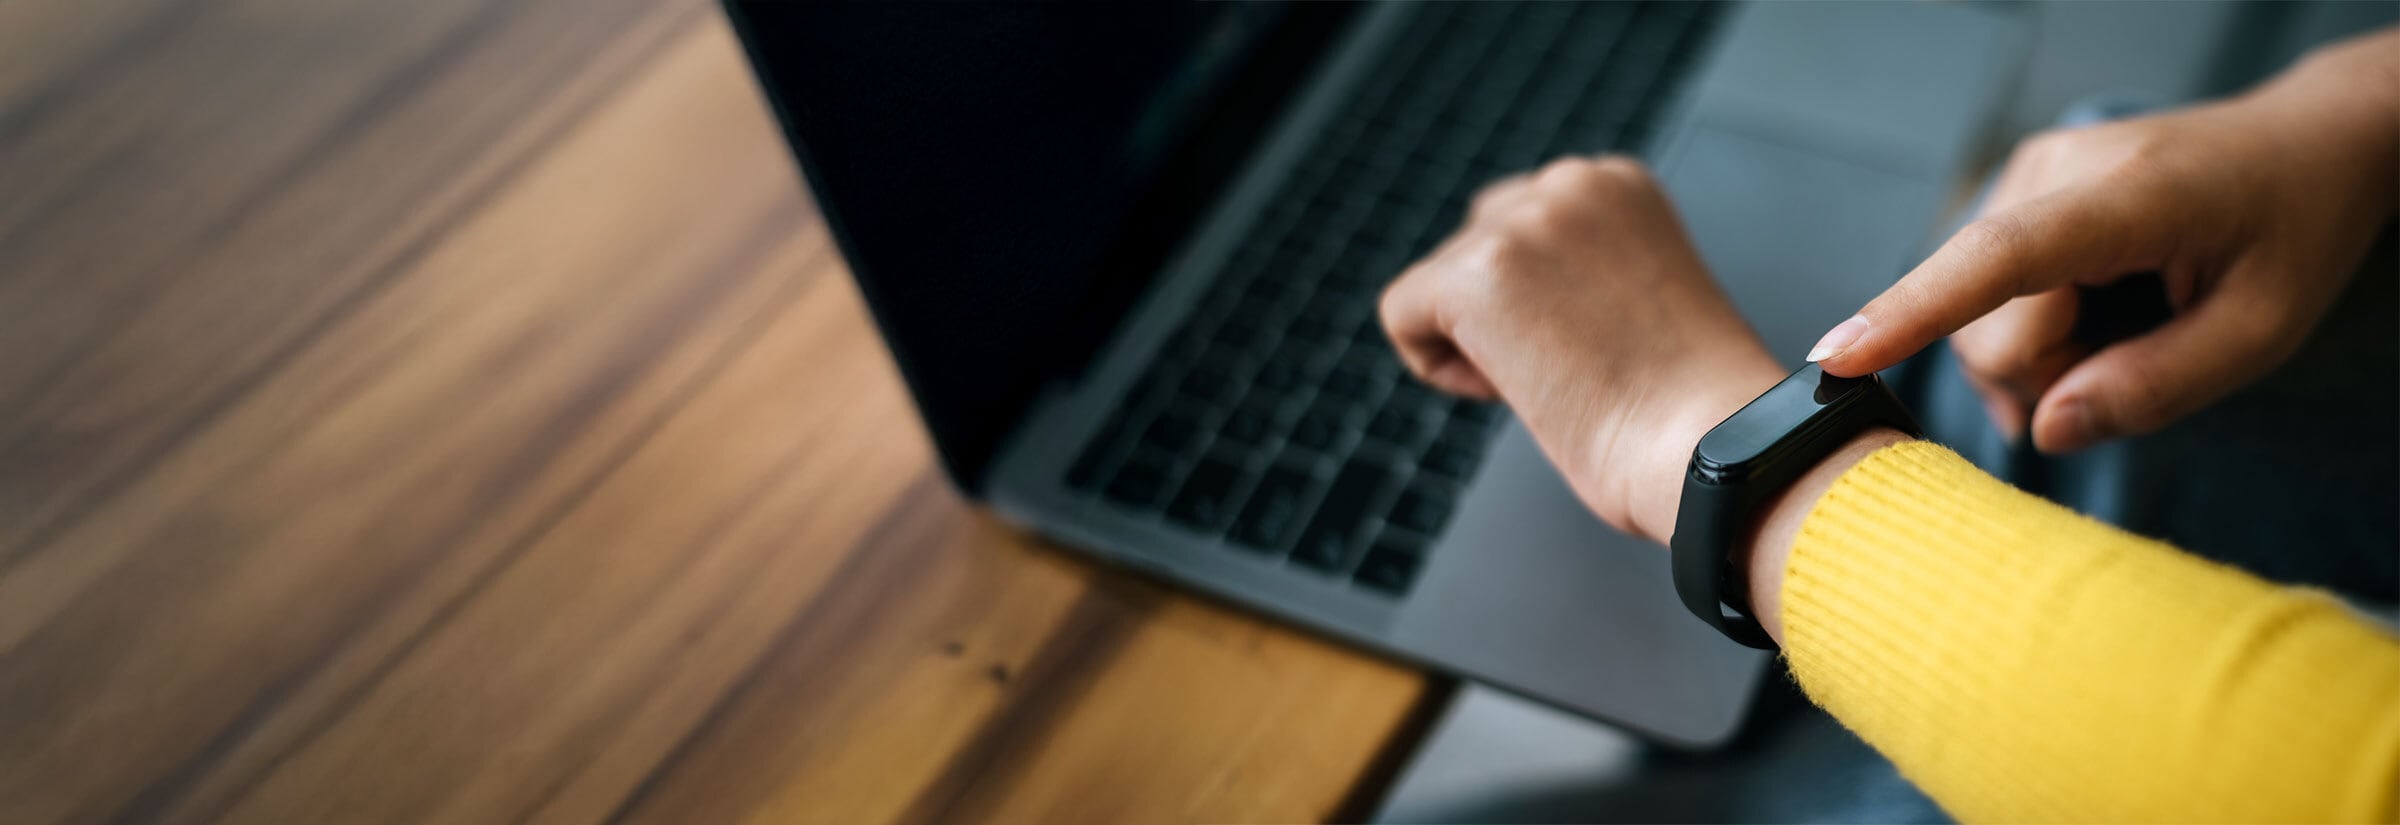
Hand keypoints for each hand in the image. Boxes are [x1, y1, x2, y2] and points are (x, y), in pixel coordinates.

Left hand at [1379, 156, 1783, 541]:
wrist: (1714, 448)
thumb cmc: (1693, 409)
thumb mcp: (1638, 295)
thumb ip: (1576, 269)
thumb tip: (1510, 293)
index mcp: (1616, 182)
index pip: (1522, 228)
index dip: (1545, 304)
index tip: (1603, 344)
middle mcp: (1570, 182)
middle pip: (1473, 246)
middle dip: (1504, 314)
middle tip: (1578, 366)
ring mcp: (1522, 224)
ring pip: (1438, 286)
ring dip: (1478, 343)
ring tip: (1559, 379)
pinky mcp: (1476, 275)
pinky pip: (1401, 314)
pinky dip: (1439, 367)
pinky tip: (1509, 391)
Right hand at [1807, 29, 2399, 452]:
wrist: (2306, 143)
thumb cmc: (2294, 230)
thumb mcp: (2263, 329)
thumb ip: (2156, 386)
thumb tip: (2045, 431)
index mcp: (2127, 196)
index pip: (1998, 260)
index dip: (1913, 314)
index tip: (1837, 358)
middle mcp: (2054, 170)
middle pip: (1988, 325)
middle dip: (2049, 373)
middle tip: (2135, 362)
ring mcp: (2026, 174)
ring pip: (1977, 319)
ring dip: (2042, 354)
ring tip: (2122, 331)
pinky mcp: (2014, 191)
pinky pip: (1983, 294)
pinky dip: (2030, 328)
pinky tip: (2087, 317)